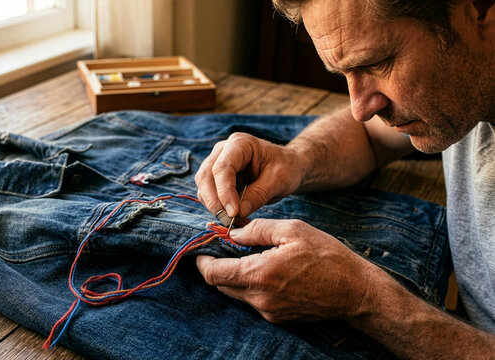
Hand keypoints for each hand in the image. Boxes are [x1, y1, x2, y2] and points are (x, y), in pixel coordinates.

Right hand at [194, 132, 302, 218]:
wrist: (289, 166)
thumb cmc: (286, 168)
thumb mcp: (278, 181)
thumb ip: (258, 195)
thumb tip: (237, 213)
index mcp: (240, 144)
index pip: (222, 168)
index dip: (224, 192)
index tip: (233, 213)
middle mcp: (223, 150)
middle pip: (206, 177)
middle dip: (215, 202)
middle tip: (229, 221)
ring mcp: (216, 162)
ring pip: (203, 187)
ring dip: (214, 206)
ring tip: (234, 220)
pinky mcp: (216, 177)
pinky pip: (208, 194)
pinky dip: (217, 207)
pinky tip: (233, 216)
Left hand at [196, 218, 372, 322]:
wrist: (357, 292)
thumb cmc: (327, 256)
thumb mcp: (292, 230)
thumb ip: (257, 229)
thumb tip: (233, 233)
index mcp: (259, 274)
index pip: (214, 273)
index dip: (202, 261)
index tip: (201, 249)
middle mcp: (259, 298)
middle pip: (221, 285)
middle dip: (217, 267)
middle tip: (224, 248)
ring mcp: (268, 312)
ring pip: (237, 294)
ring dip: (235, 276)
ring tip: (248, 257)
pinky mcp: (278, 318)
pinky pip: (254, 301)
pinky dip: (252, 286)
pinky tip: (268, 271)